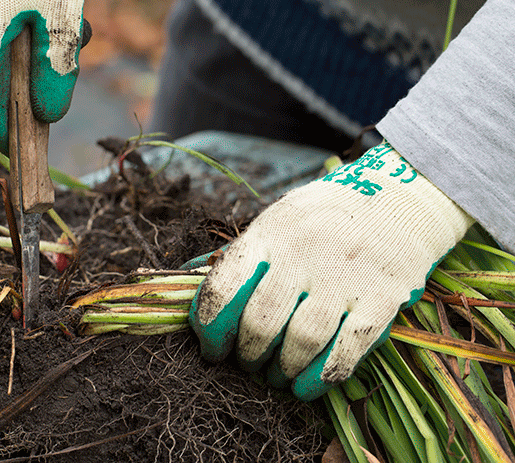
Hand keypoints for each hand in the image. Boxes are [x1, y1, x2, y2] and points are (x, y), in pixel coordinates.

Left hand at [189, 141, 472, 399]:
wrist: (398, 199)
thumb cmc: (322, 218)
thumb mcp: (277, 221)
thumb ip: (239, 256)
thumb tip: (185, 280)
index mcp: (270, 234)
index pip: (224, 288)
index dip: (210, 328)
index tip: (211, 348)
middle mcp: (306, 254)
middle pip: (262, 322)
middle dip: (248, 354)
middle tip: (248, 363)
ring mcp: (346, 277)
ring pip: (302, 341)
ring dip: (282, 369)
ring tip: (276, 374)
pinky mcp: (383, 298)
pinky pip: (348, 349)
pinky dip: (322, 376)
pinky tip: (307, 385)